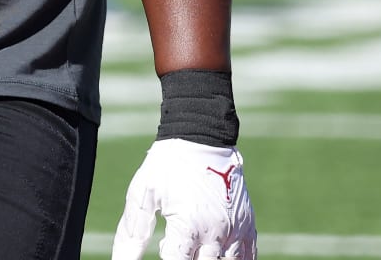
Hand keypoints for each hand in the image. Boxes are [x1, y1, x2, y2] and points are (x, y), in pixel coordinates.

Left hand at [112, 140, 255, 259]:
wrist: (202, 133)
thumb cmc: (168, 163)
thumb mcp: (143, 193)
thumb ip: (132, 232)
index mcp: (188, 226)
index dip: (167, 258)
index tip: (163, 245)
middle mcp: (215, 232)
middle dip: (187, 257)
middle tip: (177, 240)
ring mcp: (235, 230)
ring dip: (208, 258)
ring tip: (194, 241)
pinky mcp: (247, 224)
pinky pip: (248, 256)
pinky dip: (232, 259)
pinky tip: (214, 251)